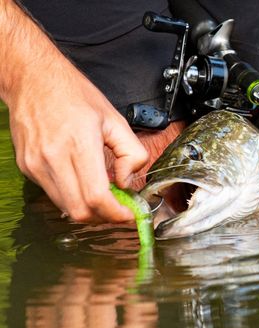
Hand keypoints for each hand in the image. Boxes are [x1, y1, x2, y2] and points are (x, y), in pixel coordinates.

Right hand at [9, 61, 147, 222]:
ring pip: (66, 207)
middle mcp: (53, 158)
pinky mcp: (27, 168)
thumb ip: (132, 152)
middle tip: (120, 209)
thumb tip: (127, 181)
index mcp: (78, 143)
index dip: (116, 213)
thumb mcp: (115, 119)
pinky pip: (54, 194)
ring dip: (89, 210)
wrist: (32, 79)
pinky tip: (84, 183)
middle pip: (80, 211)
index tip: (130, 214)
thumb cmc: (73, 95)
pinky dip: (73, 197)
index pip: (96, 196)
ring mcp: (36, 165)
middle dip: (105, 217)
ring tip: (105, 196)